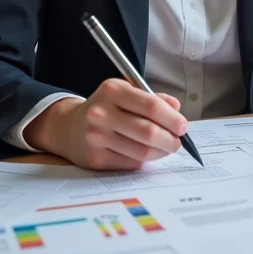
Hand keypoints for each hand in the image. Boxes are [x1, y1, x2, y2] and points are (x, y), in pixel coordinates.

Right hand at [28, 79, 187, 169]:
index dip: (172, 118)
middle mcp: (101, 113)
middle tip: (178, 142)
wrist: (69, 127)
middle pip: (148, 131)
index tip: (183, 126)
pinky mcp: (95, 158)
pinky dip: (144, 160)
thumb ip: (152, 99)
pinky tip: (146, 154)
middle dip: (170, 139)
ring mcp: (96, 137)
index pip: (151, 106)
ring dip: (160, 152)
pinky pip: (130, 163)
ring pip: (141, 151)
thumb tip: (176, 109)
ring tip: (166, 148)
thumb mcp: (126, 93)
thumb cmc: (106, 108)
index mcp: (112, 90)